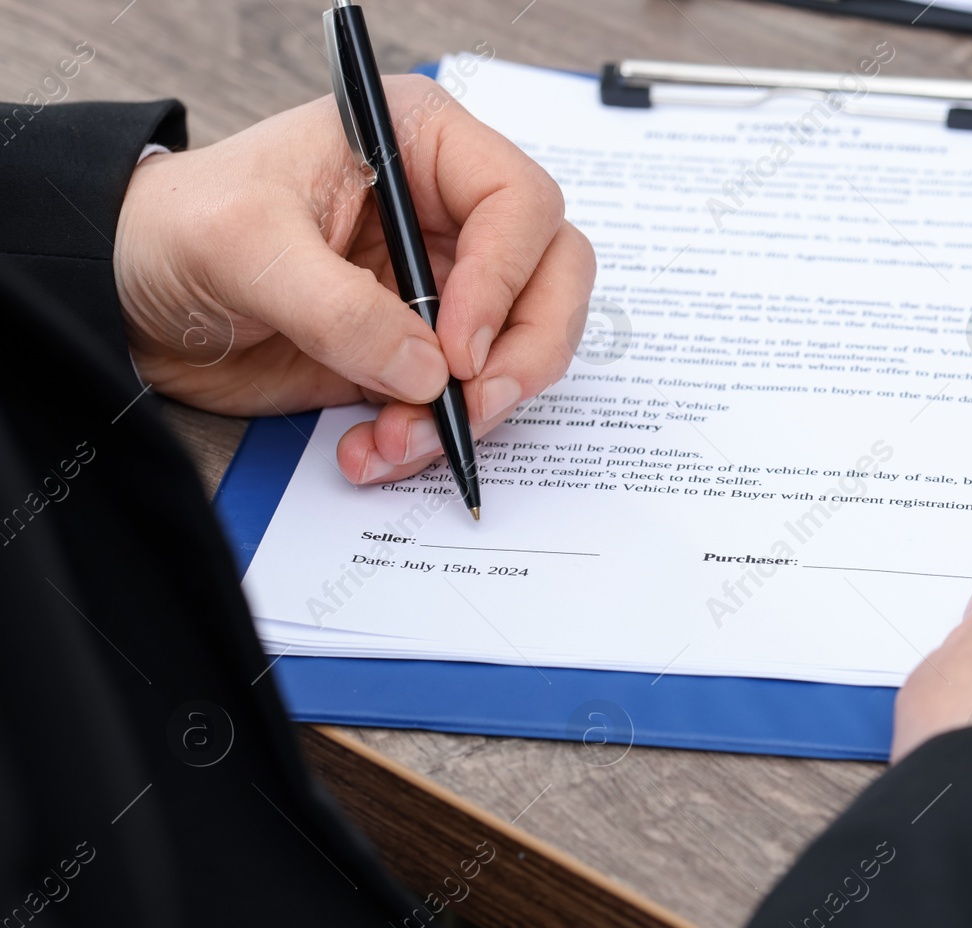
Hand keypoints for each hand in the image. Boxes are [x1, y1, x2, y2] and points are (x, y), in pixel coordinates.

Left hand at [113, 75, 594, 484]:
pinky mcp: (423, 350)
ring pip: (520, 350)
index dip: (506, 279)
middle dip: (521, 355)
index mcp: (422, 144)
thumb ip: (339, 308)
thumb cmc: (176, 228)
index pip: (522, 204)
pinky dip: (434, 437)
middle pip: (552, 280)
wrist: (131, 296)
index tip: (457, 348)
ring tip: (396, 442)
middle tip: (472, 404)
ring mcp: (444, 285)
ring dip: (474, 411)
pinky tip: (374, 450)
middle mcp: (450, 212)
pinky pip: (467, 400)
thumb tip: (427, 373)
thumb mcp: (246, 247)